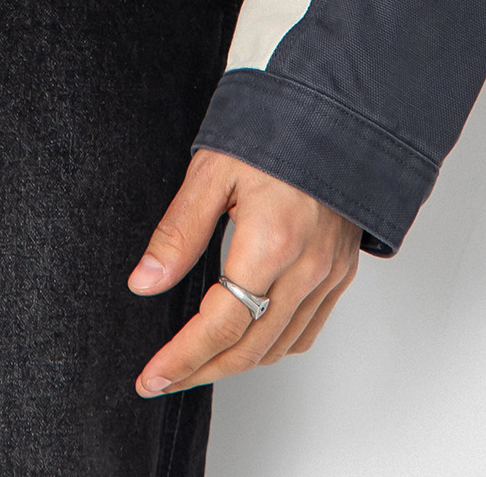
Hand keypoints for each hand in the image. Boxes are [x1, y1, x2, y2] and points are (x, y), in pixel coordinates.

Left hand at [128, 149, 359, 394]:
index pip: (221, 326)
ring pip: (279, 347)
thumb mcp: (212, 170)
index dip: (182, 358)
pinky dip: (273, 346)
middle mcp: (306, 266)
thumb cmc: (272, 128)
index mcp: (271, 241)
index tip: (151, 377)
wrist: (334, 108)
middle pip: (249, 349)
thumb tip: (144, 282)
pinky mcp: (341, 270)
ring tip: (196, 361)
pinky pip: (306, 330)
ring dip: (235, 363)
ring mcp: (329, 272)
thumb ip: (178, 232)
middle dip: (201, 371)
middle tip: (163, 378)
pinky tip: (247, 338)